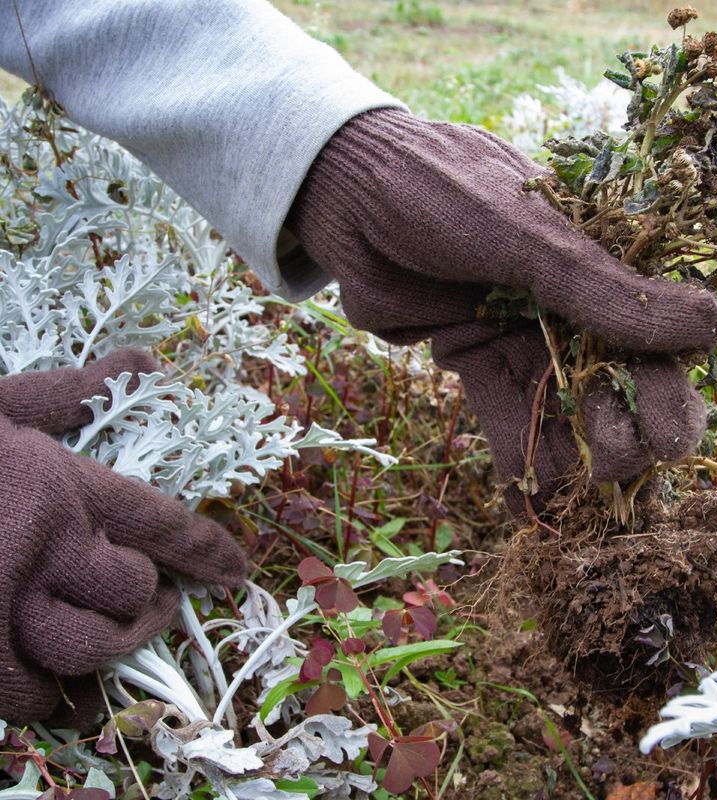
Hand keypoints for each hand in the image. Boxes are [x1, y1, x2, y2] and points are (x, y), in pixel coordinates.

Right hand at [0, 352, 245, 725]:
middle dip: (150, 599)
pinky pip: (27, 693)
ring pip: (88, 645)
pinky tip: (59, 692)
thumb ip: (72, 392)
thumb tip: (145, 360)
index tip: (235, 570)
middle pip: (132, 590)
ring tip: (117, 637)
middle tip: (157, 599)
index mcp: (60, 485)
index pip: (160, 522)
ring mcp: (2, 603)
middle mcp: (43, 546)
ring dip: (110, 646)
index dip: (206, 550)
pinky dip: (51, 698)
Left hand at [287, 109, 716, 512]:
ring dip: (570, 453)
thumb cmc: (440, 192)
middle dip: (620, 431)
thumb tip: (713, 329)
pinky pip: (504, 413)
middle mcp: (565, 304)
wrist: (348, 194)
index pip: (650, 338)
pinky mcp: (473, 356)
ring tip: (570, 490)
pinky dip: (517, 459)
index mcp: (595, 263)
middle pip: (611, 382)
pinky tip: (525, 505)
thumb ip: (602, 290)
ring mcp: (519, 332)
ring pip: (559, 406)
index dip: (665, 393)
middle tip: (615, 466)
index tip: (669, 441)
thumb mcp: (525, 237)